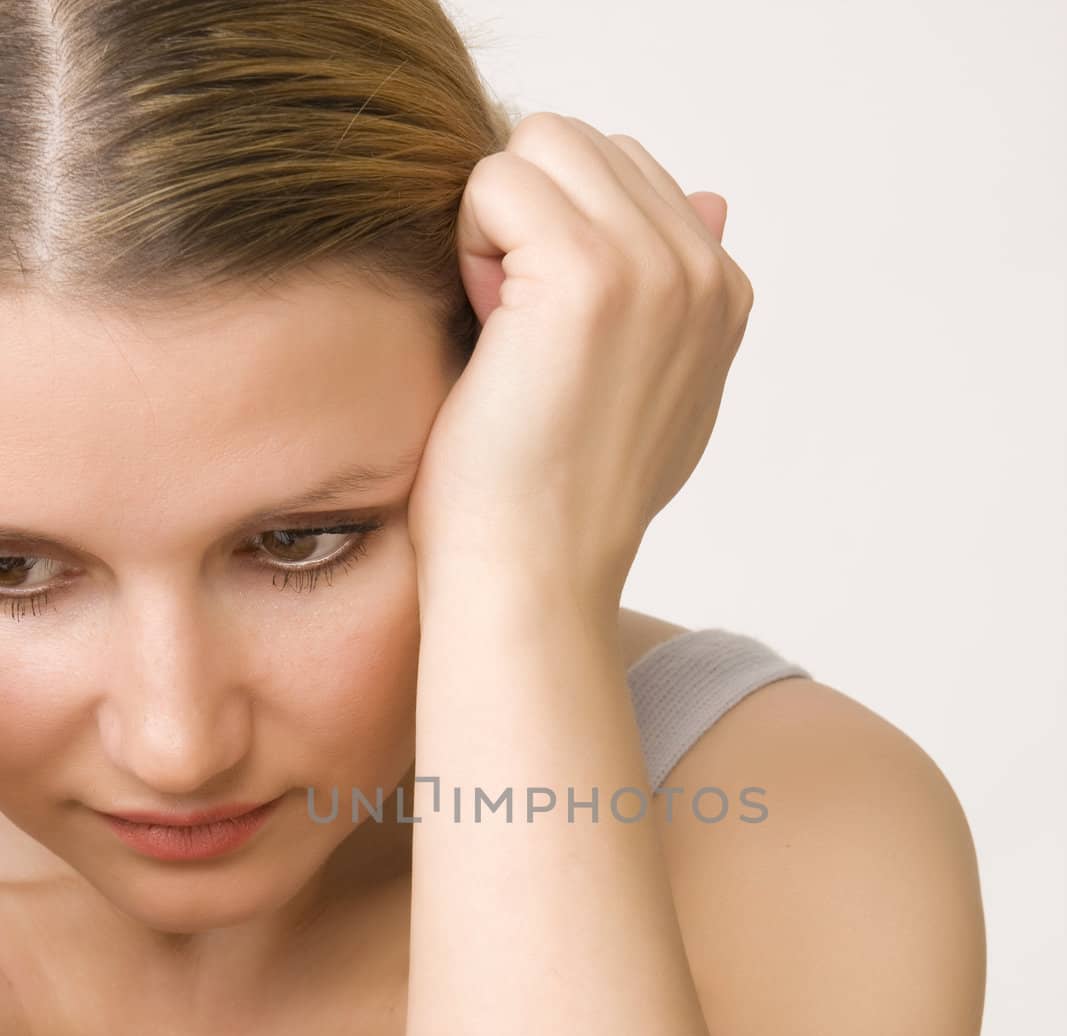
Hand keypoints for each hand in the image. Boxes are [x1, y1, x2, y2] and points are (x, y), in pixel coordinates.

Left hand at [405, 112, 753, 613]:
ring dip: (497, 226)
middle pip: (581, 144)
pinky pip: (497, 178)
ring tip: (503, 328)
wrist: (533, 574)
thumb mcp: (648, 395)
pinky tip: (487, 329)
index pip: (625, 173)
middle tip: (515, 332)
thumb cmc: (559, 500)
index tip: (548, 341)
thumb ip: (678, 300)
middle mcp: (704, 273)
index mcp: (722, 295)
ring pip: (541, 147)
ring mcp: (657, 268)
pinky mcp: (591, 275)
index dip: (555, 240)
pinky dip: (469, 244)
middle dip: (526, 218)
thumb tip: (713, 197)